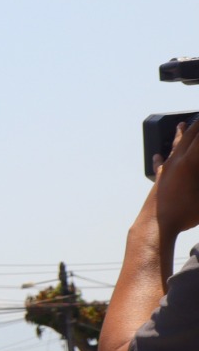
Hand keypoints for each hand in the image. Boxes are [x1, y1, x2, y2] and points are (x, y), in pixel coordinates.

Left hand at [156, 122, 198, 238]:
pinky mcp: (158, 179)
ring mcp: (166, 169)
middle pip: (189, 136)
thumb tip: (197, 172)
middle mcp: (177, 161)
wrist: (155, 225)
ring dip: (180, 134)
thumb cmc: (185, 213)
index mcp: (191, 162)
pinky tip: (157, 156)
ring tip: (179, 124)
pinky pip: (161, 163)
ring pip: (174, 146)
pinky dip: (162, 156)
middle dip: (197, 124)